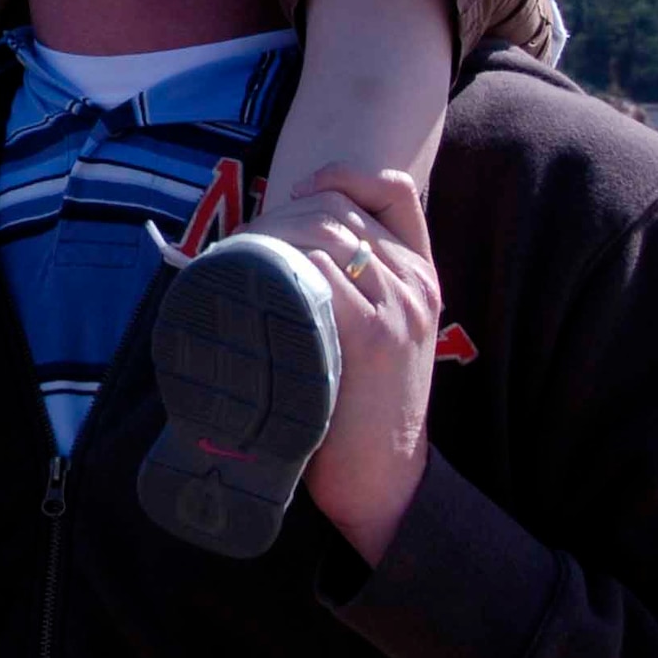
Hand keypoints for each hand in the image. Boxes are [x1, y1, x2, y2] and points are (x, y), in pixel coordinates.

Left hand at [252, 165, 438, 565]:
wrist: (383, 480)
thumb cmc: (358, 406)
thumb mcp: (376, 334)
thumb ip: (355, 287)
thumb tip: (290, 242)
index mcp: (421, 276)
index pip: (393, 191)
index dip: (344, 176)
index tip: (300, 191)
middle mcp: (415, 282)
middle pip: (341, 208)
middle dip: (283, 212)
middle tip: (243, 241)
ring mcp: (397, 306)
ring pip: (323, 232)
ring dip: (269, 236)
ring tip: (236, 262)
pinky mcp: (374, 335)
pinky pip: (316, 272)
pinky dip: (276, 271)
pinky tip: (252, 288)